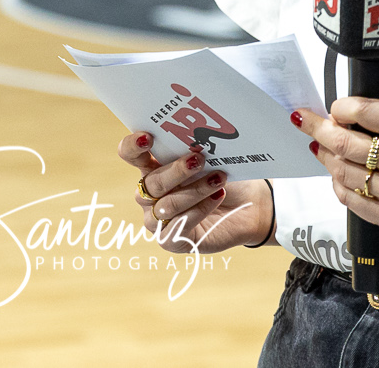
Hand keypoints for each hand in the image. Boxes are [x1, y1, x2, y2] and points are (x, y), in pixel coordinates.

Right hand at [117, 131, 270, 252]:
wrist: (247, 205)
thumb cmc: (222, 176)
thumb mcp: (209, 160)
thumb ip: (193, 152)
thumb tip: (193, 145)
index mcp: (151, 168)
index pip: (130, 155)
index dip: (132, 147)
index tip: (147, 137)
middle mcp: (149, 195)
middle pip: (152, 182)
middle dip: (176, 171)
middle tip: (199, 159)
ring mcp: (156, 219)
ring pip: (167, 205)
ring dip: (195, 190)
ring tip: (219, 179)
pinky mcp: (170, 241)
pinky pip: (179, 226)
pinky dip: (200, 209)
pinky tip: (217, 197)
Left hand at [298, 97, 378, 232]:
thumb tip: (338, 117)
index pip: (364, 111)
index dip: (340, 107)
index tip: (332, 108)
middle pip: (345, 143)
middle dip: (318, 129)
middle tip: (305, 121)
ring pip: (342, 171)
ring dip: (325, 156)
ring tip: (321, 147)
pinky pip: (350, 199)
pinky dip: (337, 183)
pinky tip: (337, 173)